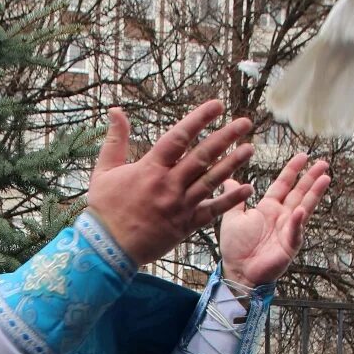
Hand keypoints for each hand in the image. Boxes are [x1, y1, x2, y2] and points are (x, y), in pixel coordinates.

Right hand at [87, 101, 254, 265]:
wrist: (108, 248)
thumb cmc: (104, 208)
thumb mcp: (104, 170)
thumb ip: (115, 139)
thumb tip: (116, 110)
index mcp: (150, 169)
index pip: (179, 137)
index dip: (199, 119)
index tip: (217, 105)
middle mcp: (169, 185)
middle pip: (202, 156)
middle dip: (226, 137)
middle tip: (245, 122)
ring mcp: (180, 206)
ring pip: (211, 180)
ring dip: (233, 163)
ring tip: (250, 148)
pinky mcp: (186, 225)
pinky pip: (212, 211)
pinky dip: (230, 200)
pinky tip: (247, 188)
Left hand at [219, 154, 329, 286]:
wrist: (238, 270)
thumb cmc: (236, 247)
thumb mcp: (233, 217)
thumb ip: (235, 198)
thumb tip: (230, 179)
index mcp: (268, 208)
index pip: (283, 184)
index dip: (292, 170)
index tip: (303, 156)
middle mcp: (281, 216)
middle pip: (299, 192)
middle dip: (311, 178)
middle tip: (323, 162)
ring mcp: (288, 229)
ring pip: (304, 207)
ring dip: (314, 193)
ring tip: (325, 178)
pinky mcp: (289, 245)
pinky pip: (294, 231)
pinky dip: (297, 222)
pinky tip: (301, 211)